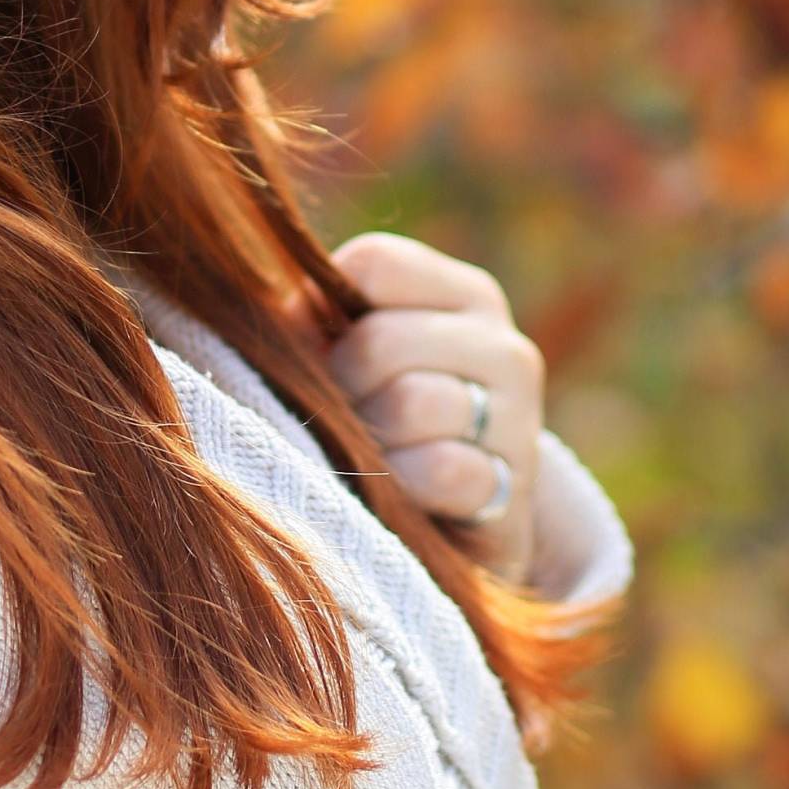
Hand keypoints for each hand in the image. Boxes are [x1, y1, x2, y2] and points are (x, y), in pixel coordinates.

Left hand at [316, 231, 542, 587]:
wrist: (459, 525)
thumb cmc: (386, 420)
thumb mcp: (357, 357)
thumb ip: (316, 320)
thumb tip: (269, 310)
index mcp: (464, 295)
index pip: (375, 263)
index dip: (324, 309)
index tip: (322, 349)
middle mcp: (503, 346)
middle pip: (381, 340)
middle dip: (341, 385)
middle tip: (339, 415)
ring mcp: (518, 418)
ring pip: (412, 403)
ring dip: (369, 438)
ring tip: (369, 452)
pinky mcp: (514, 487)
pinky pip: (441, 469)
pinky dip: (402, 484)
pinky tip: (400, 493)